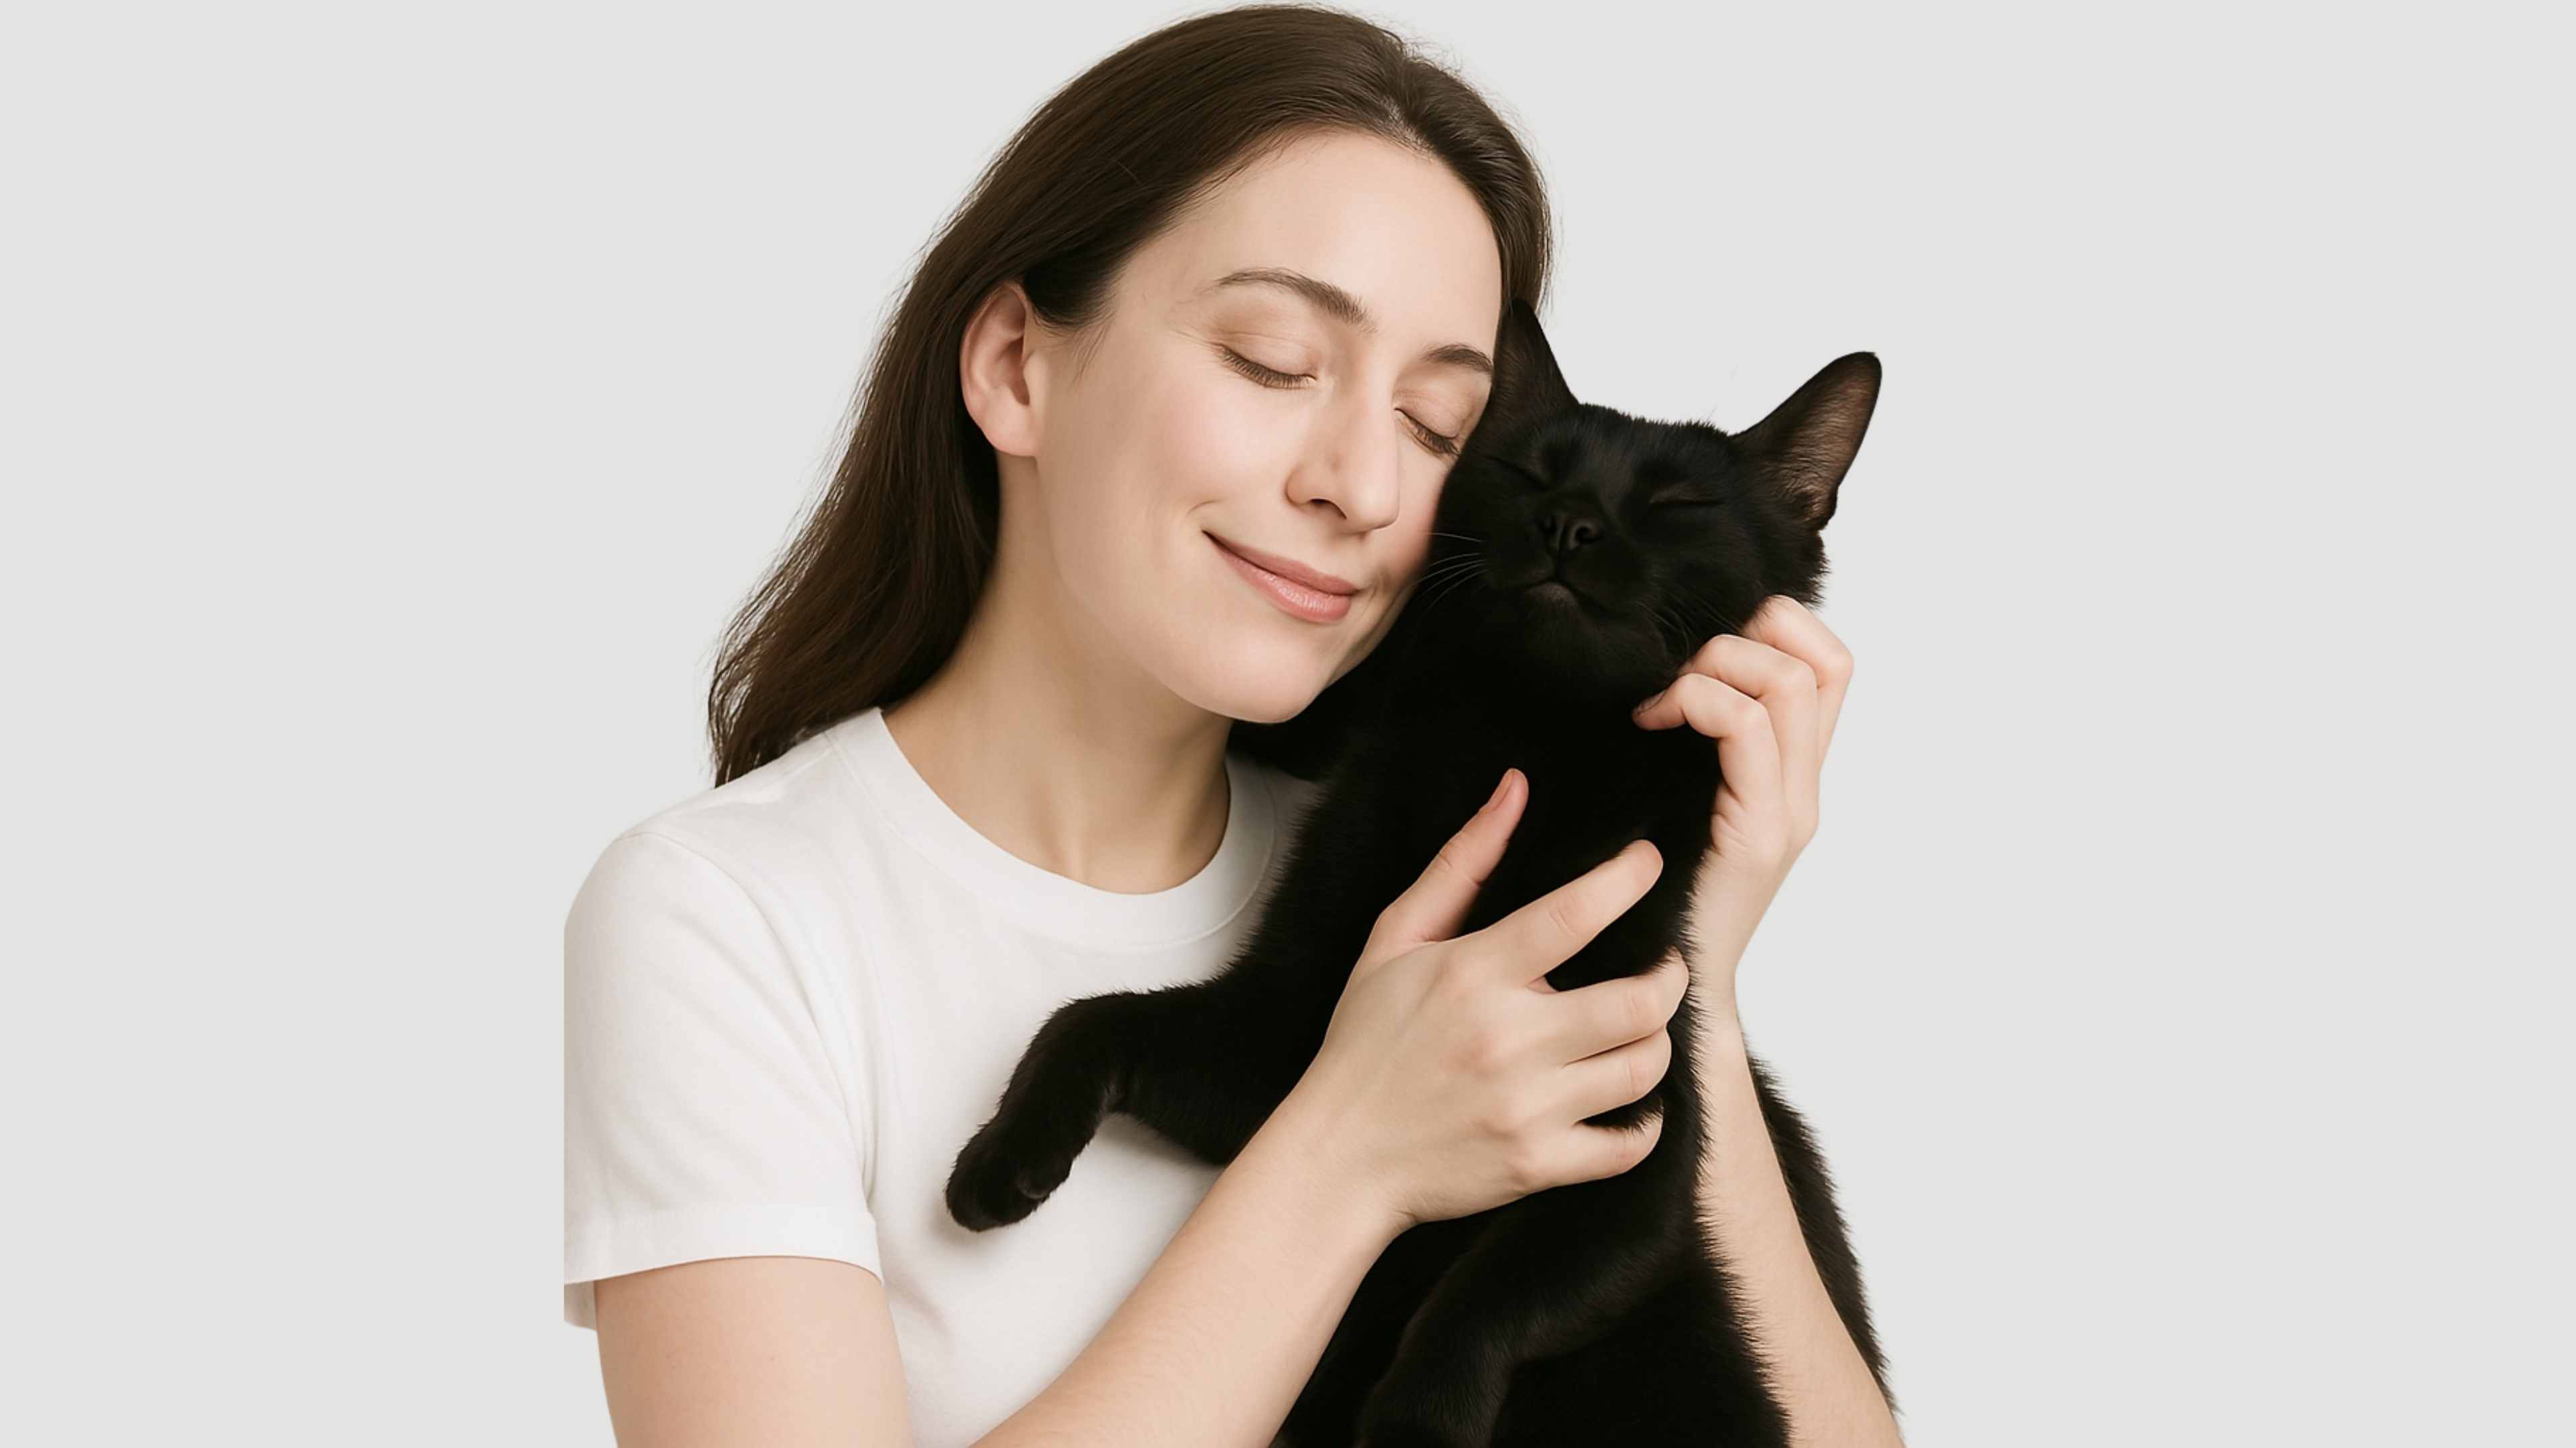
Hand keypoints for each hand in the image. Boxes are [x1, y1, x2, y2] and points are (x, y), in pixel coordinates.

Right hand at [1278, 769, 1692, 1236]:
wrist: (1338, 1159)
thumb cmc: (1367, 1046)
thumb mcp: (1395, 939)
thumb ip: (1462, 863)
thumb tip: (1515, 789)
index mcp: (1473, 974)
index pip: (1576, 912)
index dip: (1629, 879)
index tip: (1649, 864)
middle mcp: (1507, 1039)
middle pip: (1639, 1000)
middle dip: (1670, 977)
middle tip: (1664, 966)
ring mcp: (1526, 1107)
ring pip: (1643, 1066)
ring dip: (1656, 1042)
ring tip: (1640, 1028)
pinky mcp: (1537, 1164)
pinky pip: (1629, 1142)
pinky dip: (1644, 1122)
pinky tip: (1628, 1099)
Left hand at [1629, 596, 1853, 1006]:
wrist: (1666, 988)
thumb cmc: (1657, 890)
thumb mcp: (1676, 795)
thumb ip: (1691, 741)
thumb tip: (1660, 662)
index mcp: (1793, 774)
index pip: (1829, 662)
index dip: (1775, 623)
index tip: (1697, 644)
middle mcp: (1805, 788)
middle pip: (1824, 659)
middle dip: (1744, 632)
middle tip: (1675, 664)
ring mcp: (1790, 812)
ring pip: (1790, 683)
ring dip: (1715, 664)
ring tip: (1660, 697)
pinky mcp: (1759, 835)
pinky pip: (1748, 730)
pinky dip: (1698, 702)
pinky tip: (1650, 720)